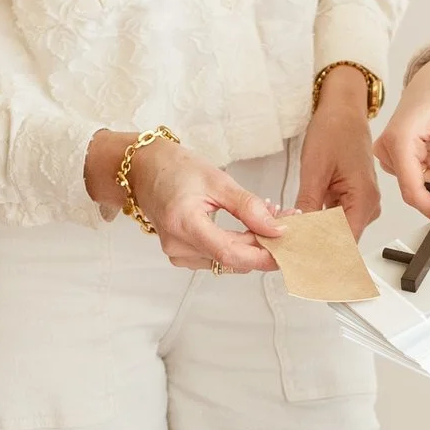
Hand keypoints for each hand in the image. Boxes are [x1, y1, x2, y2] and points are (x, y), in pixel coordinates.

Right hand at [84, 130, 281, 272]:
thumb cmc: (174, 169)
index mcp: (183, 224)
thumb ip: (248, 206)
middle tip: (285, 221)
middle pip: (232, 259)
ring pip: (227, 260)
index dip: (262, 255)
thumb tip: (276, 229)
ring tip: (265, 218)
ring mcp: (177, 254)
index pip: (230, 253)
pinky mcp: (182, 255)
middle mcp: (177, 246)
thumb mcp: (217, 180)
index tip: (286, 247)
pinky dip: (236, 245)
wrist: (143, 170)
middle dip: (263, 244)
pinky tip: (247, 228)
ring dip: (251, 245)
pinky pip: (217, 257)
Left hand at [295, 68, 381, 238]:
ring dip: (313, 235)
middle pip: (340, 240)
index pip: (342, 242)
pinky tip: (299, 223)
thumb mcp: (314, 169)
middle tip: (285, 250)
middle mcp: (368, 205)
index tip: (296, 259)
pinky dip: (317, 223)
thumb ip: (307, 206)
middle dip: (313, 246)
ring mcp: (361, 203)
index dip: (319, 253)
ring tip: (288, 235)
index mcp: (364, 199)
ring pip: (336, 232)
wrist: (343, 109)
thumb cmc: (335, 129)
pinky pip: (335, 220)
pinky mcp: (352, 199)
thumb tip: (297, 232)